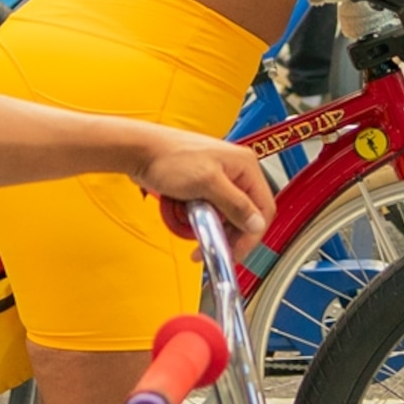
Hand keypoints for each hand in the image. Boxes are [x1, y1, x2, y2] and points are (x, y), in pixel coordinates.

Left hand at [136, 133, 275, 242]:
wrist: (140, 152)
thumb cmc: (169, 157)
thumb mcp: (207, 183)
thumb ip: (235, 204)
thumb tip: (256, 224)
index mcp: (245, 165)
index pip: (263, 208)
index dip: (251, 233)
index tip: (236, 250)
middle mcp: (236, 172)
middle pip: (245, 215)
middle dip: (228, 233)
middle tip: (214, 246)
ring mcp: (220, 180)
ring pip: (226, 216)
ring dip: (210, 227)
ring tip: (193, 228)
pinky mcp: (204, 187)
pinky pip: (210, 212)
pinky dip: (198, 220)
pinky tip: (186, 218)